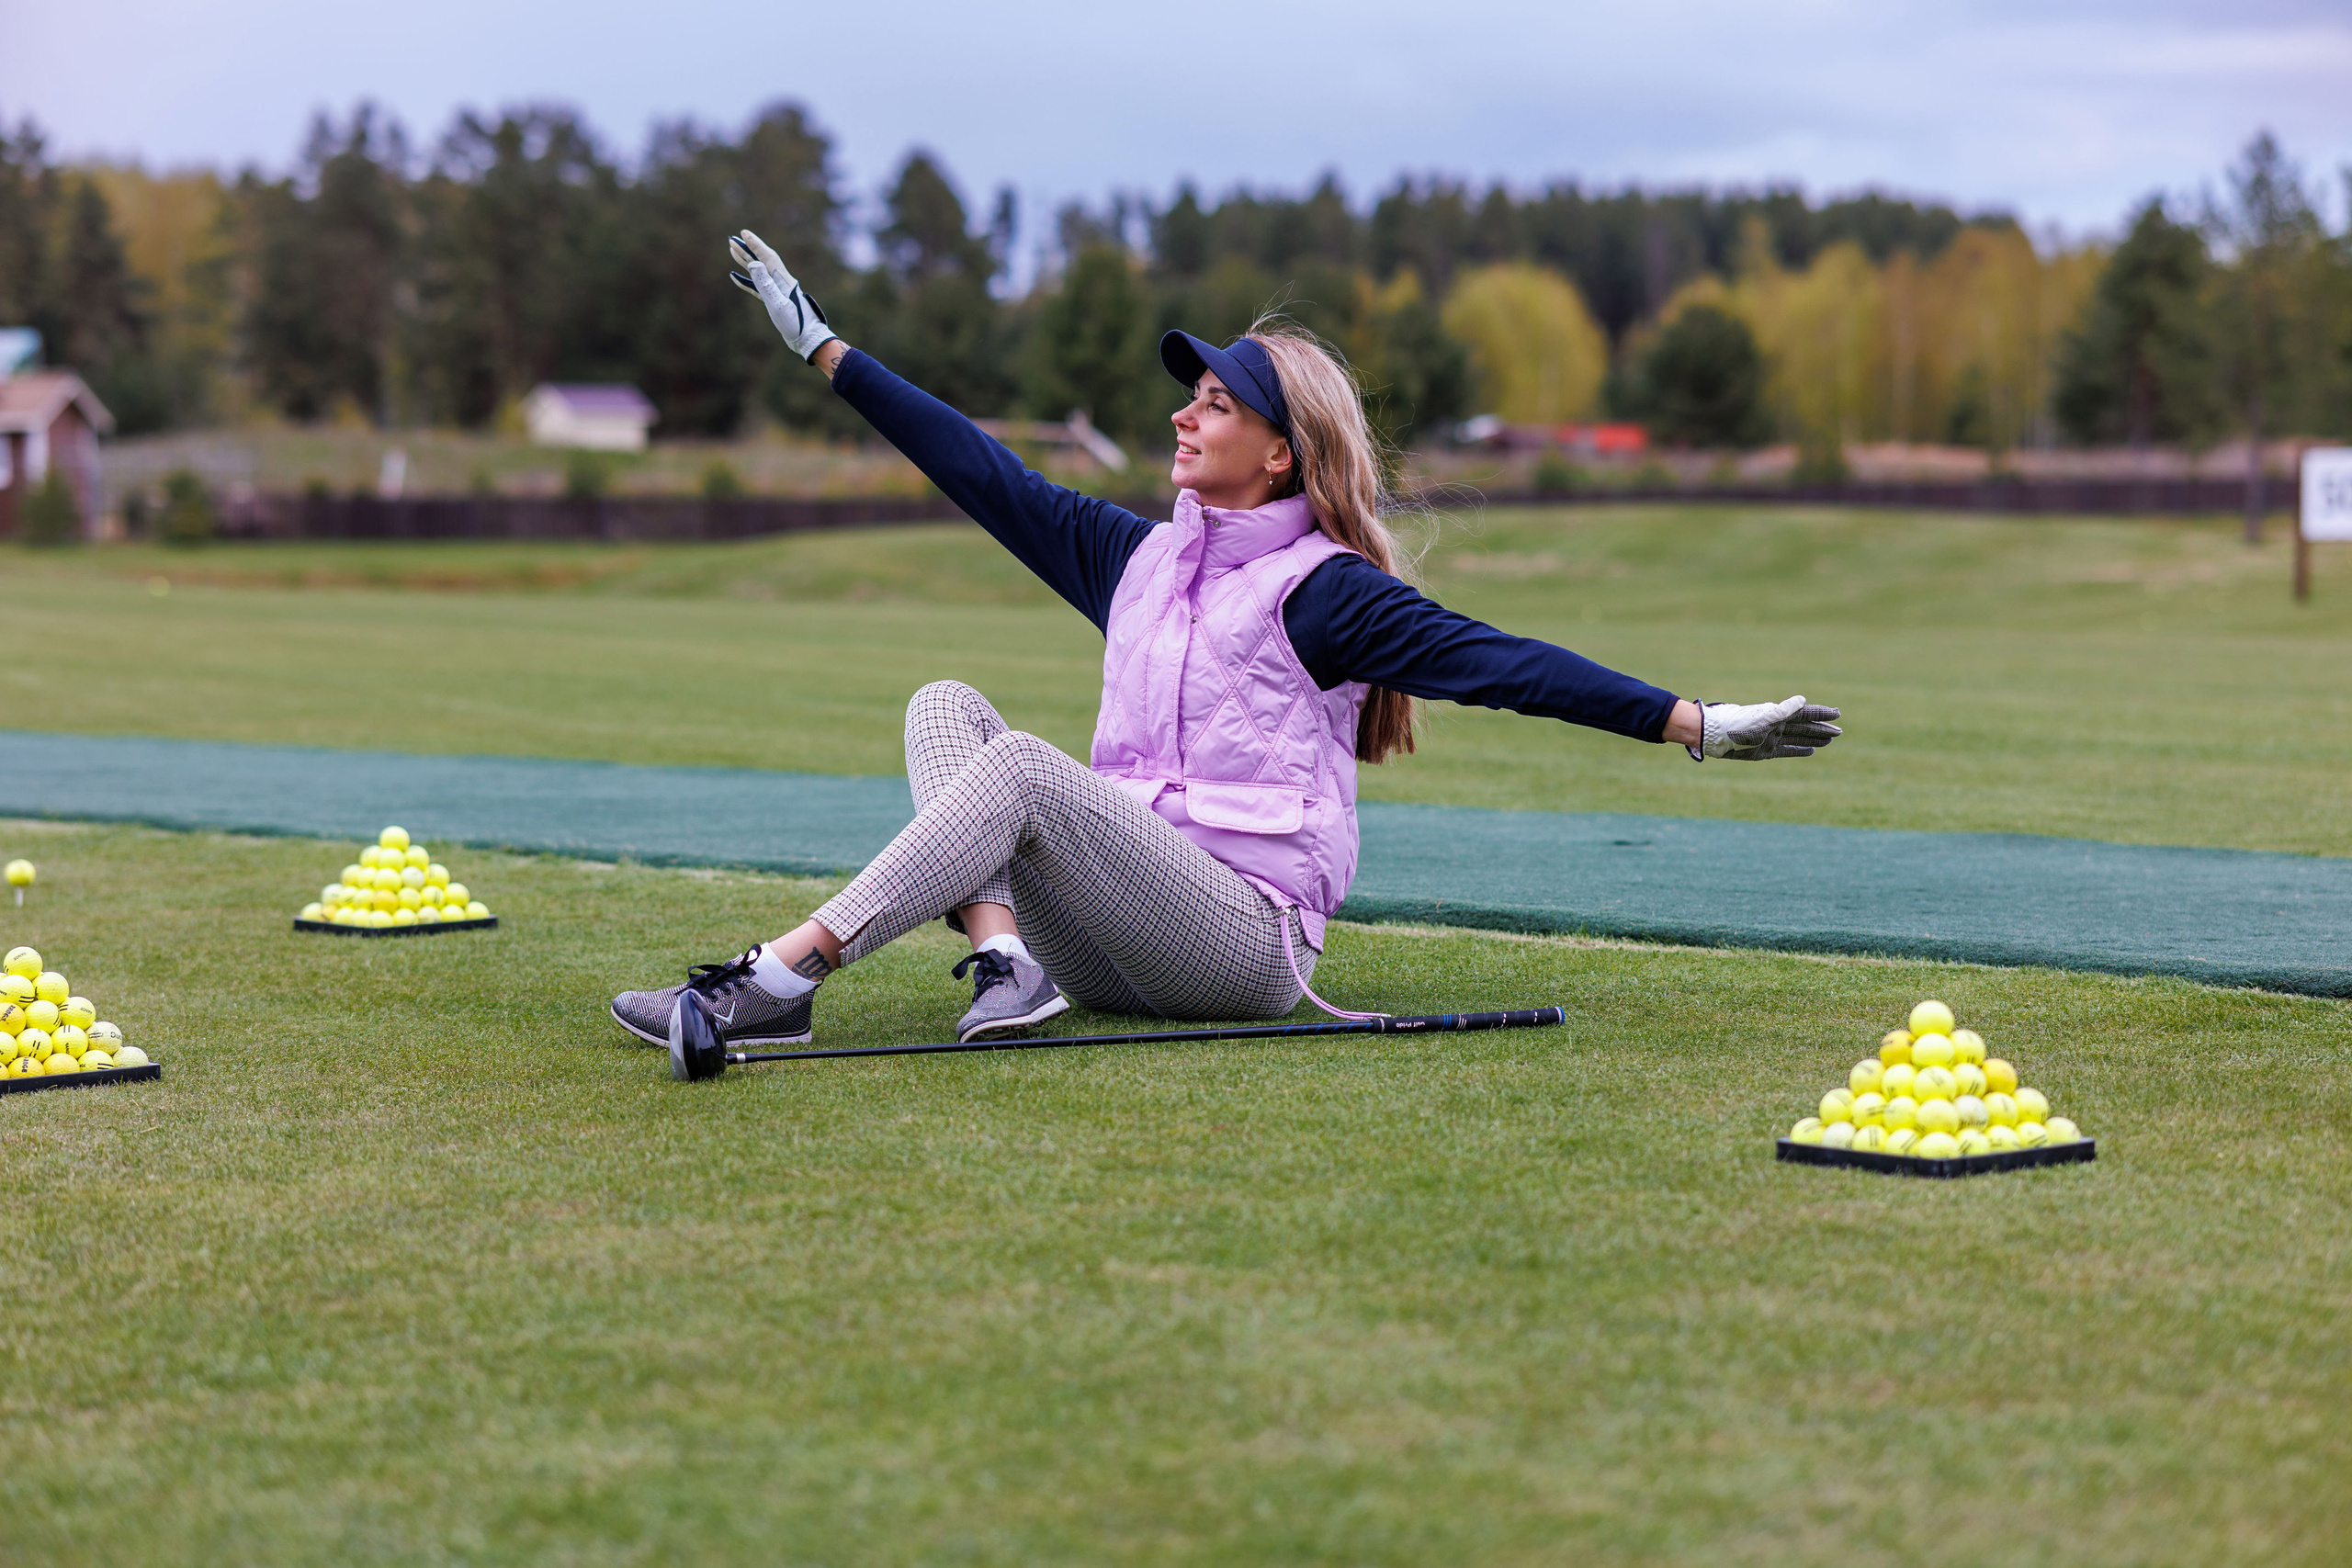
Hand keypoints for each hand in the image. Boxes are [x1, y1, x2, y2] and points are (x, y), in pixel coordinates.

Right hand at [728, 230, 837, 361]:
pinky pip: (757, 287)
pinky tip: (736, 277)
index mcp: (782, 280)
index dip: (755, 244)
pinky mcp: (774, 301)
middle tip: (732, 239)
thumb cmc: (796, 323)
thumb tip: (754, 263)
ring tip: (732, 251)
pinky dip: (745, 281)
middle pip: (761, 261)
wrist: (808, 339)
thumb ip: (765, 284)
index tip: (743, 234)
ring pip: (758, 272)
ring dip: (745, 261)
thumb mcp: (778, 303)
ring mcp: (777, 291)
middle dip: (747, 249)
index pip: (766, 256)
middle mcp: (780, 282)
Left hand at [1692, 696, 1840, 760]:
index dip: (1821, 713)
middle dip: (1822, 728)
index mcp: (1778, 715)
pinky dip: (1799, 750)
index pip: (1805, 713)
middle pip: (1805, 727)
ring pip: (1799, 738)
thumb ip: (1783, 710)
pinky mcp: (1766, 751)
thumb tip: (1802, 700)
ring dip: (1814, 739)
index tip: (1837, 713)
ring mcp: (1772, 738)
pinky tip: (1811, 750)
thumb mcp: (1763, 718)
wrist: (1716, 737)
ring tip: (1830, 740)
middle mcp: (1778, 726)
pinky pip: (1788, 750)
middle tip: (1839, 731)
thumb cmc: (1739, 725)